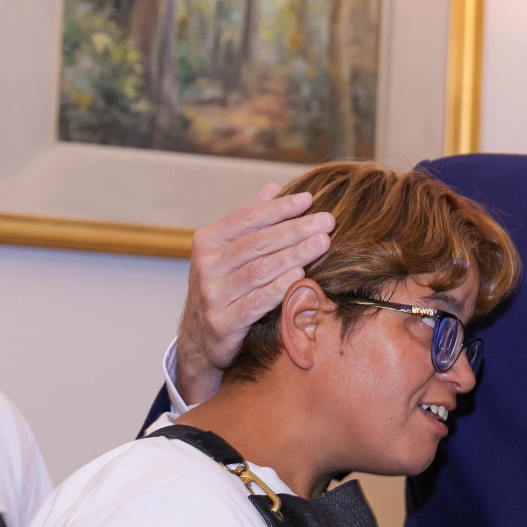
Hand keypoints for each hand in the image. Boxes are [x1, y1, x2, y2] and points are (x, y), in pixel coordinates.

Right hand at [174, 185, 336, 405]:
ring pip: (259, 270)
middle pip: (257, 243)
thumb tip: (272, 186)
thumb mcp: (228, 252)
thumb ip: (250, 223)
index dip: (279, 208)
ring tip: (322, 243)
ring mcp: (212, 294)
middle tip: (326, 221)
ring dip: (294, 255)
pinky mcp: (222, 322)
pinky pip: (256, 302)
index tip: (308, 199)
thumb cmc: (223, 288)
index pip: (248, 218)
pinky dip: (279, 287)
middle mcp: (206, 265)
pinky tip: (301, 275)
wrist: (199, 340)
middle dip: (295, 230)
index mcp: (207, 241)